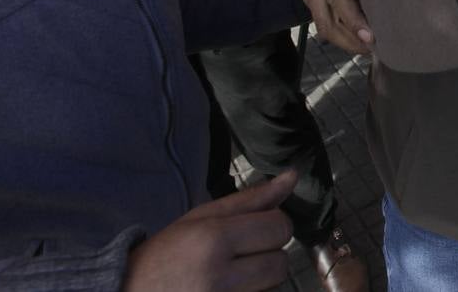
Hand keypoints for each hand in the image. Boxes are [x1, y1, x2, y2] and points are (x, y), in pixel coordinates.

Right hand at [124, 171, 295, 291]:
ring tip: (230, 277)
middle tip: (240, 256)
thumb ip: (250, 199)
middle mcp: (218, 276)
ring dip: (261, 282)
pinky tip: (229, 290)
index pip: (279, 227)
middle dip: (268, 257)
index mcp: (213, 239)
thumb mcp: (200, 218)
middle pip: (281, 264)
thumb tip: (292, 176)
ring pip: (272, 289)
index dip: (273, 225)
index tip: (256, 228)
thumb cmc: (165, 254)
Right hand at [276, 0, 400, 54]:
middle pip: (326, 21)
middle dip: (349, 40)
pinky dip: (337, 32)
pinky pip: (320, 19)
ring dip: (344, 41)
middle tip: (377, 50)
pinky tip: (356, 36)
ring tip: (370, 49)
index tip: (370, 36)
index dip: (352, 18)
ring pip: (322, 26)